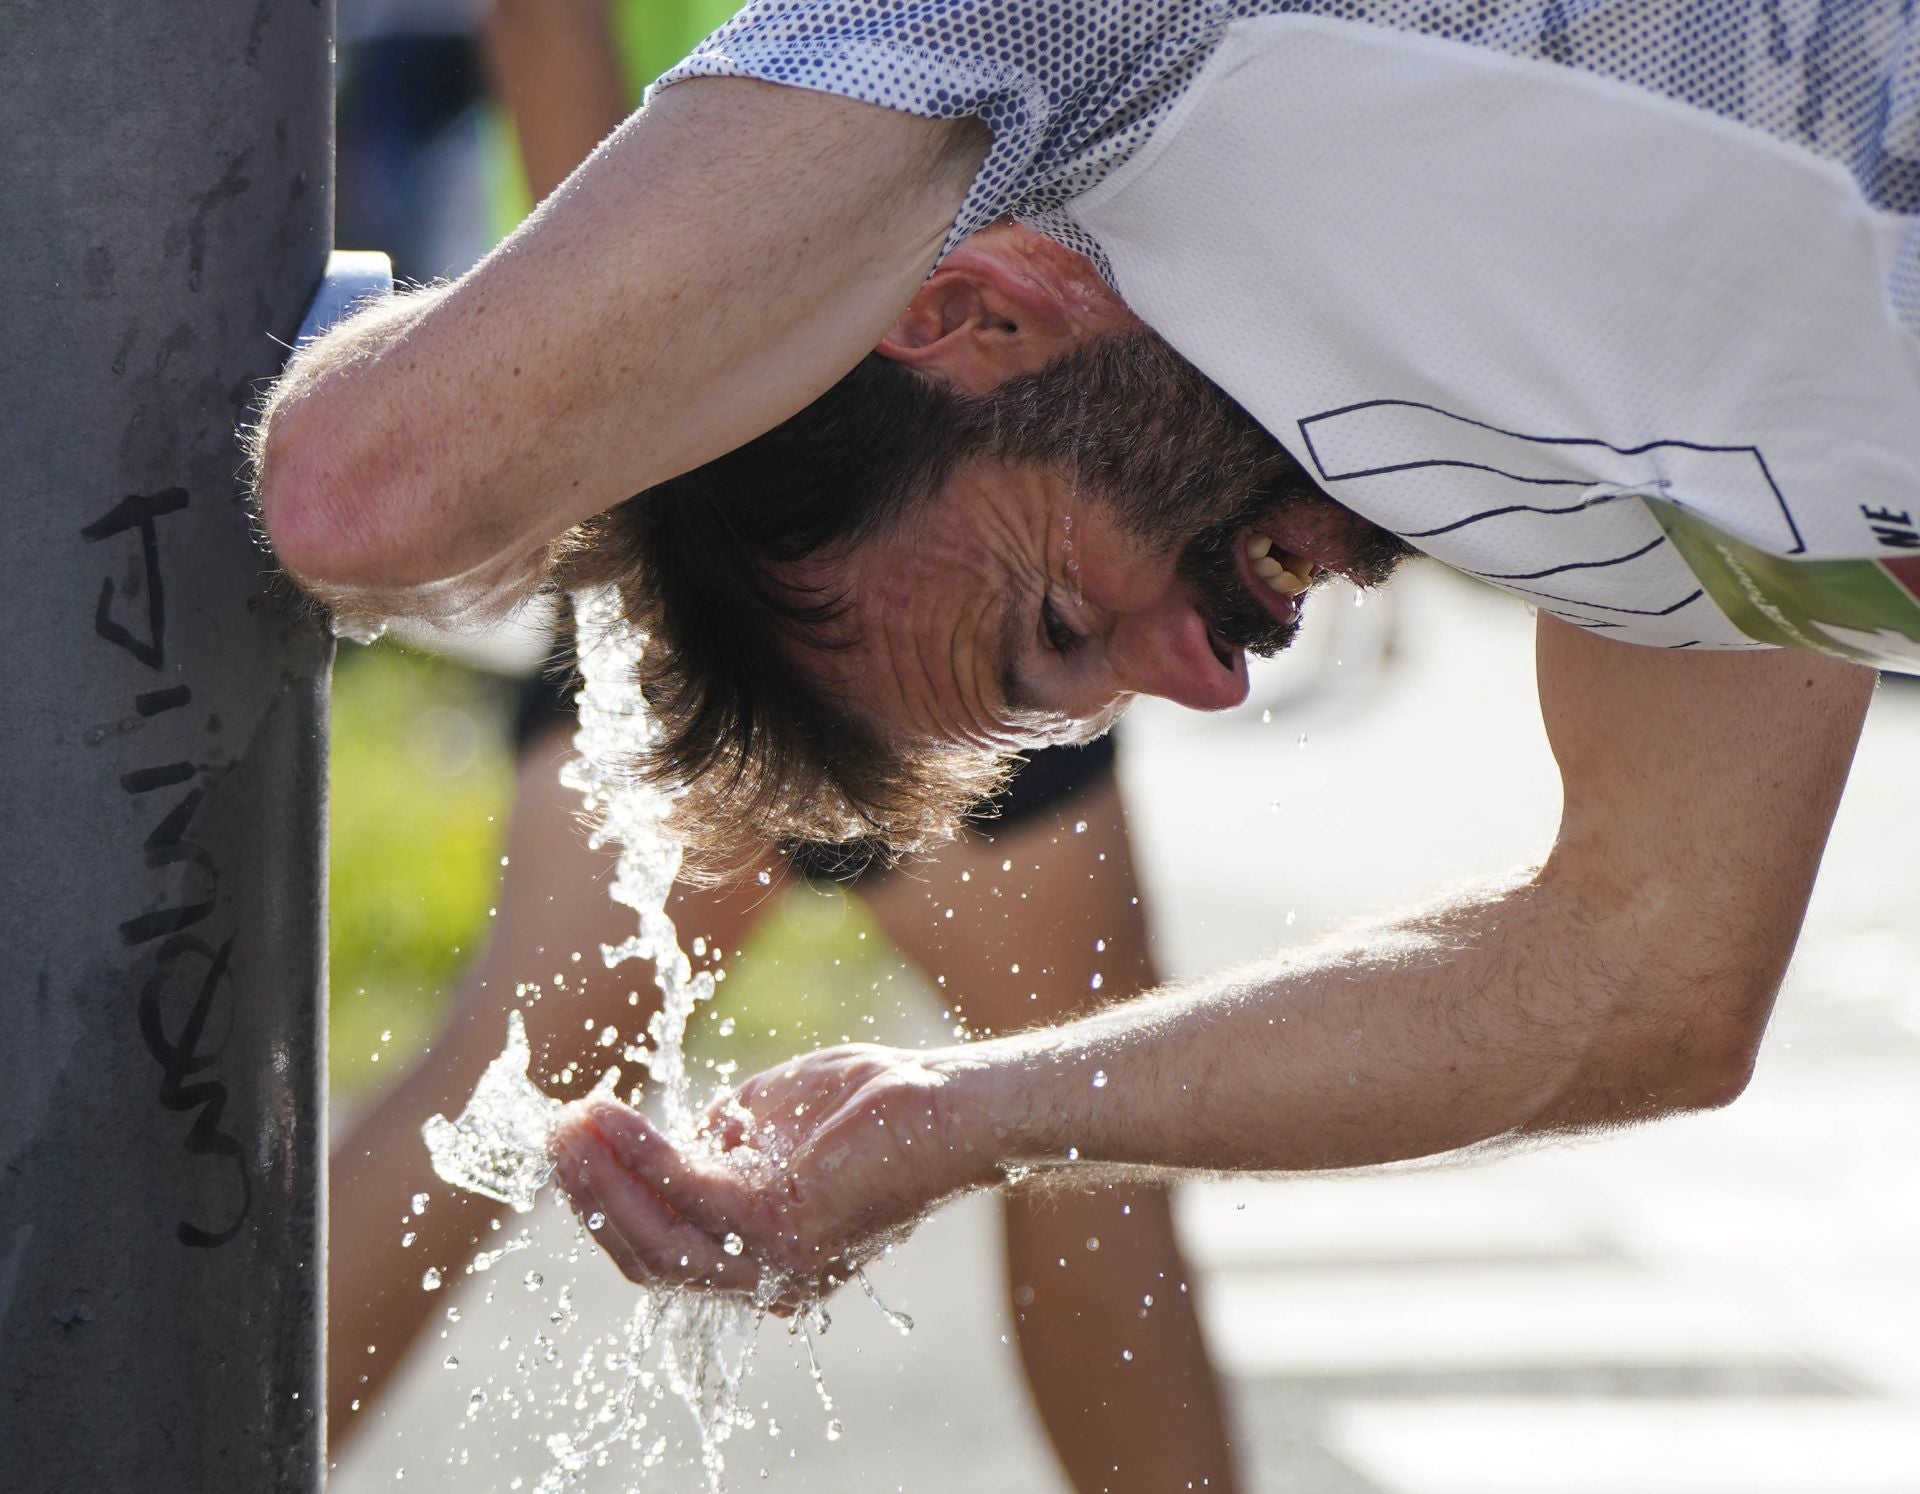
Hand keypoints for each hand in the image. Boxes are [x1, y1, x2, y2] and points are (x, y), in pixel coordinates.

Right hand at [552, 1044, 997, 1309]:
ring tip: (566, 1125)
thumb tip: (651, 1144)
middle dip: (589, 1199)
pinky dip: (639, 1154)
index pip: (663, 1250)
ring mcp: (777, 1261)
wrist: (951, 1103)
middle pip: (646, 1259)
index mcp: (765, 1260)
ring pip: (657, 1241)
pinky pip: (688, 1193)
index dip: (607, 1206)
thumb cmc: (873, 1104)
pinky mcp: (786, 1227)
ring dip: (600, 1181)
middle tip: (550, 1137)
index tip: (570, 1148)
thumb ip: (709, 1144)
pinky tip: (611, 1116)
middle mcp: (768, 1279)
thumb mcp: (766, 1124)